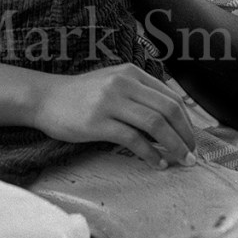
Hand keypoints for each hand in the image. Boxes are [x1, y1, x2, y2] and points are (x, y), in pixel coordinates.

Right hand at [32, 64, 195, 169]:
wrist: (45, 98)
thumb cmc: (81, 96)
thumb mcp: (113, 83)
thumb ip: (139, 95)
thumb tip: (171, 121)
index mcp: (131, 74)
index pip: (171, 98)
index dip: (187, 121)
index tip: (192, 140)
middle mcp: (124, 84)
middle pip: (168, 110)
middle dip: (185, 136)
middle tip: (192, 155)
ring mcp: (110, 102)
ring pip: (155, 125)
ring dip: (174, 146)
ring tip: (181, 161)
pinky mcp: (98, 122)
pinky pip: (133, 140)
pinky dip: (150, 154)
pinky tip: (157, 164)